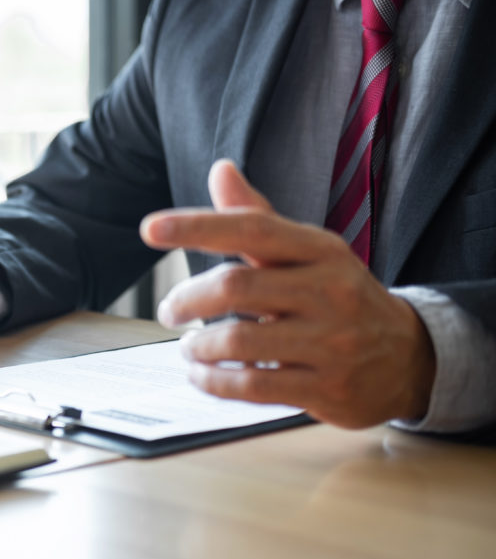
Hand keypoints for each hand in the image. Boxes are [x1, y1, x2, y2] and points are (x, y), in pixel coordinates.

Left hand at [139, 160, 435, 428]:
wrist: (409, 359)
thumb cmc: (337, 296)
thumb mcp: (306, 252)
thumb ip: (257, 218)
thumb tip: (220, 169)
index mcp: (321, 250)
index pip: (251, 228)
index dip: (196, 227)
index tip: (149, 229)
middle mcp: (329, 291)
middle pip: (236, 286)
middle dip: (187, 299)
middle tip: (168, 310)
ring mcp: (331, 343)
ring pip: (238, 341)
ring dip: (198, 346)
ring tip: (189, 346)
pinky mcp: (326, 389)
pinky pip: (252, 386)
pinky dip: (213, 382)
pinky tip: (202, 374)